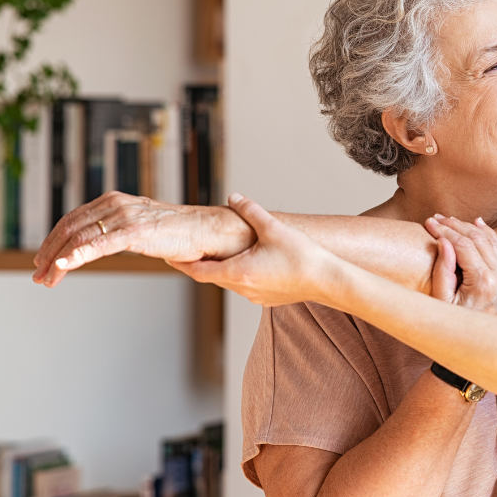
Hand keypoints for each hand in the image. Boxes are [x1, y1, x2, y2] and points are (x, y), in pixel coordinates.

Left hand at [32, 191, 256, 286]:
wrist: (208, 231)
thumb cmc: (180, 233)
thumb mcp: (141, 228)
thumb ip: (120, 231)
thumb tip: (101, 246)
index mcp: (114, 201)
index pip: (73, 220)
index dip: (53, 241)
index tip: (44, 261)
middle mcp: (116, 204)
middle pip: (70, 228)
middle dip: (49, 253)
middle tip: (38, 275)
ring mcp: (125, 216)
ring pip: (79, 238)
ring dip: (58, 261)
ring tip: (47, 279)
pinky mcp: (135, 231)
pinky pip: (99, 244)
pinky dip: (77, 255)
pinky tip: (63, 266)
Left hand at [169, 193, 336, 306]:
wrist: (328, 281)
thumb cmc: (302, 257)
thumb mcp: (273, 228)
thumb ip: (250, 210)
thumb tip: (234, 197)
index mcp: (238, 272)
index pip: (198, 271)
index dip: (182, 264)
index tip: (169, 258)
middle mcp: (243, 288)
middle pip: (213, 276)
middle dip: (202, 264)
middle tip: (192, 251)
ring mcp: (256, 296)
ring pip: (231, 282)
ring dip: (224, 269)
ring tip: (223, 254)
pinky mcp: (268, 299)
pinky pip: (247, 286)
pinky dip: (242, 275)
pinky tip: (252, 263)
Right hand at [424, 215, 496, 318]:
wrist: (482, 350)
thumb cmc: (457, 327)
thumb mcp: (442, 303)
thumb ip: (443, 271)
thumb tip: (444, 241)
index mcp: (483, 282)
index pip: (463, 245)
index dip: (445, 231)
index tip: (429, 223)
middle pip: (478, 239)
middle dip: (456, 225)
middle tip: (437, 218)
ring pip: (492, 241)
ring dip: (471, 227)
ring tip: (451, 220)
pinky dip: (490, 235)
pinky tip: (478, 224)